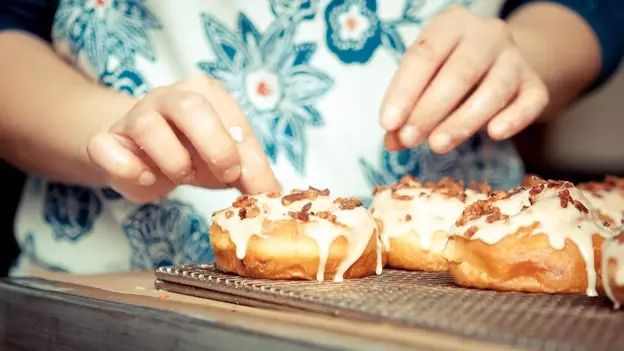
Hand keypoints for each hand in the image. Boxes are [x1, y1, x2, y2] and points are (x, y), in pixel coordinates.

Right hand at [87, 75, 279, 202]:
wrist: (138, 155)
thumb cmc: (189, 152)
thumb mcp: (224, 160)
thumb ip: (248, 172)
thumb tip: (274, 194)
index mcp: (205, 94)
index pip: (233, 119)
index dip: (250, 157)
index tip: (260, 187)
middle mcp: (169, 96)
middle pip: (190, 107)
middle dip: (214, 146)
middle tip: (225, 175)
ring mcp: (134, 114)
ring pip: (148, 126)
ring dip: (173, 161)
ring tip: (181, 176)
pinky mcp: (105, 139)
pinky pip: (107, 147)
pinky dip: (129, 169)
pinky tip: (146, 177)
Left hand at [380, 5, 548, 152]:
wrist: (499, 62)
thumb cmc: (448, 71)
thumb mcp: (423, 80)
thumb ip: (406, 109)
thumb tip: (392, 142)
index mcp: (451, 24)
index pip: (424, 55)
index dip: (404, 91)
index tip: (388, 123)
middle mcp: (487, 33)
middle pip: (459, 73)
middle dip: (429, 110)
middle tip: (409, 139)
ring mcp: (515, 57)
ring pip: (494, 90)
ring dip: (463, 122)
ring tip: (437, 145)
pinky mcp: (535, 83)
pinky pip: (531, 101)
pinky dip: (514, 118)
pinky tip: (494, 134)